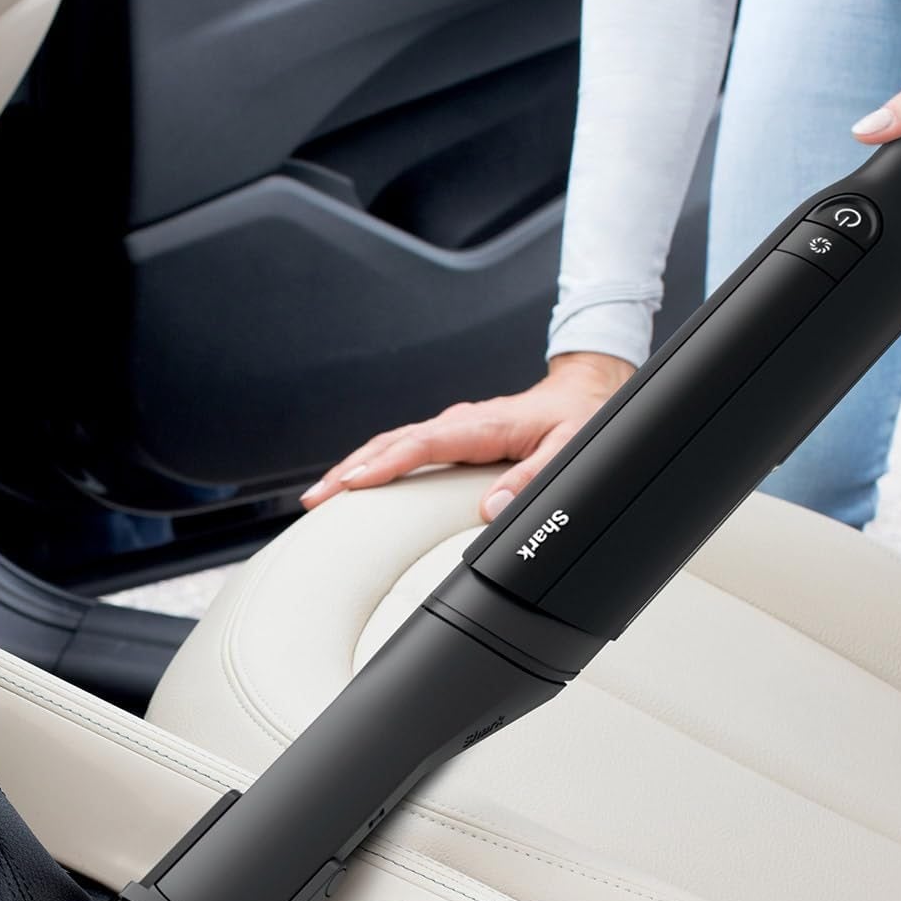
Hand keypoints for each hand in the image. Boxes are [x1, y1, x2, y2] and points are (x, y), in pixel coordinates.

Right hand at [300, 351, 635, 522]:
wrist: (585, 393)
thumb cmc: (579, 420)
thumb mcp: (571, 451)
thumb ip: (534, 478)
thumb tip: (493, 507)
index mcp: (483, 425)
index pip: (423, 443)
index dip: (387, 464)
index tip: (356, 484)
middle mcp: (461, 423)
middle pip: (391, 443)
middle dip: (350, 470)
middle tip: (316, 500)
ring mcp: (453, 429)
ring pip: (391, 445)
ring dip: (354, 469)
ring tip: (321, 497)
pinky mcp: (451, 437)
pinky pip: (404, 450)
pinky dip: (374, 466)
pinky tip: (356, 485)